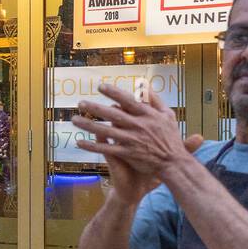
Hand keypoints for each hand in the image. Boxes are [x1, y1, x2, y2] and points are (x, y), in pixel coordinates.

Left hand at [73, 85, 203, 180]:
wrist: (173, 162)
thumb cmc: (171, 138)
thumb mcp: (168, 116)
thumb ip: (156, 100)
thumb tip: (145, 86)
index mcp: (147, 115)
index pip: (128, 100)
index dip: (114, 92)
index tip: (100, 86)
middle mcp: (138, 126)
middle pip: (112, 114)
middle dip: (95, 108)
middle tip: (80, 102)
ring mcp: (132, 140)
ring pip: (106, 131)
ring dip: (88, 125)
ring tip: (74, 120)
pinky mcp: (127, 153)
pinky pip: (106, 149)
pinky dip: (92, 146)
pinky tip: (79, 142)